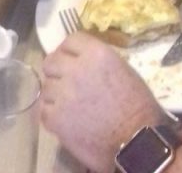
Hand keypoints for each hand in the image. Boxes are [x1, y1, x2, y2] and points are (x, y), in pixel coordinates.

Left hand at [41, 32, 165, 171]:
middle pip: (51, 61)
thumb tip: (82, 62)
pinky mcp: (56, 117)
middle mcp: (75, 69)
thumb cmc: (137, 106)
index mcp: (96, 53)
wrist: (136, 141)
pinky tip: (66, 120)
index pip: (71, 40)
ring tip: (70, 106)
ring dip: (56, 94)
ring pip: (47, 87)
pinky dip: (53, 114)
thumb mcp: (122, 70)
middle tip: (66, 82)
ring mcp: (63, 93)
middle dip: (57, 70)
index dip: (69, 50)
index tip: (71, 59)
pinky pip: (44, 110)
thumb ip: (97, 62)